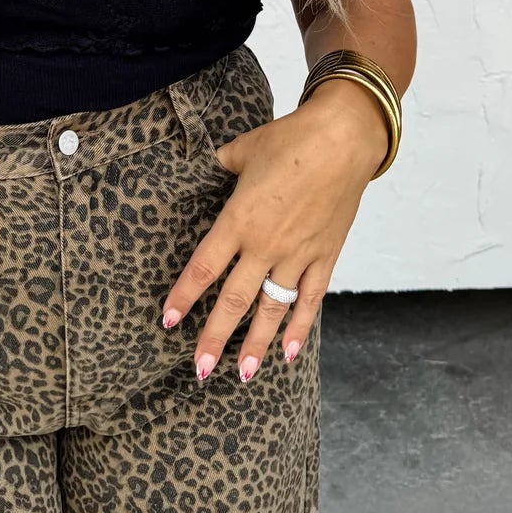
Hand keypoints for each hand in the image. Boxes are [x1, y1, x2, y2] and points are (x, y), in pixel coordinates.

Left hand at [159, 78, 388, 382]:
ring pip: (272, 308)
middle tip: (200, 369)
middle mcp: (265, 245)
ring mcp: (297, 254)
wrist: (343, 139)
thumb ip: (221, 166)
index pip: (204, 266)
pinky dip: (300, 327)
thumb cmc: (290, 139)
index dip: (184, 295)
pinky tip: (289, 353)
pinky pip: (309, 299)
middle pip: (234, 300)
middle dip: (215, 337)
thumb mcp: (244, 149)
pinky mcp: (324, 256)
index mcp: (239, 220)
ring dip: (257, 343)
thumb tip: (208, 166)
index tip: (168, 320)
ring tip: (242, 373)